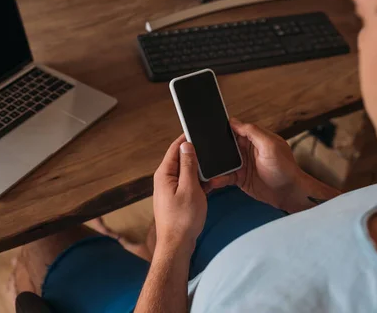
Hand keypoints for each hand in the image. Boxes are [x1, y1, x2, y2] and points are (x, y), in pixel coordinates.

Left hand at [153, 135, 206, 254]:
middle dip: (197, 156)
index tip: (199, 131)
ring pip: (187, 172)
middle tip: (211, 154)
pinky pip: (189, 183)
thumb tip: (186, 146)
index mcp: (164, 173)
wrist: (177, 245)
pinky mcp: (176, 197)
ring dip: (200, 172)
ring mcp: (170, 189)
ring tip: (211, 175)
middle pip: (182, 159)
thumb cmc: (183, 220)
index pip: (175, 148)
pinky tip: (209, 187)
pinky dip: (199, 183)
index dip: (187, 138)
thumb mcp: (190, 188)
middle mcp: (164, 179)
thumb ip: (189, 166)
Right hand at [204, 119, 303, 209]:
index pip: (234, 129)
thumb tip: (235, 122)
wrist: (289, 193)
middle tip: (200, 150)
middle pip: (225, 145)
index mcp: (254, 138)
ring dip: (213, 164)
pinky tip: (213, 180)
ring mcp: (242, 164)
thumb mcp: (270, 146)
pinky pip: (225, 176)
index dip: (222, 128)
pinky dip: (218, 178)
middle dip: (213, 147)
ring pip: (222, 161)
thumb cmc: (285, 169)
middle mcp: (246, 150)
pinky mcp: (240, 178)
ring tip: (202, 167)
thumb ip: (253, 132)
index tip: (209, 128)